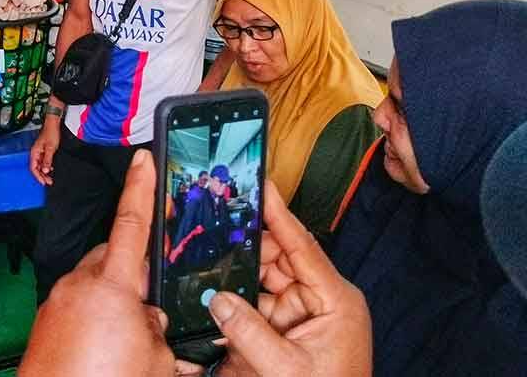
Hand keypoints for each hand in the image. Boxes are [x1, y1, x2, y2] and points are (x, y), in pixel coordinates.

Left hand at [20, 149, 174, 375]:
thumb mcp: (156, 361)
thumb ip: (160, 330)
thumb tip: (154, 323)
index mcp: (112, 285)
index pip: (131, 222)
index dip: (140, 186)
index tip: (143, 159)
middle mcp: (79, 284)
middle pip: (113, 259)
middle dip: (134, 277)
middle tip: (152, 313)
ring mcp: (58, 301)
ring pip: (96, 285)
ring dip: (114, 303)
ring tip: (127, 344)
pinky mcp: (45, 320)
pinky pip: (76, 305)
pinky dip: (93, 319)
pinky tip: (105, 351)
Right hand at [29, 118, 60, 184]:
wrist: (53, 125)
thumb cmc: (51, 133)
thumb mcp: (50, 148)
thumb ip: (47, 160)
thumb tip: (45, 170)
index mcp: (34, 152)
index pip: (33, 168)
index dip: (38, 176)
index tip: (43, 182)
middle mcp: (35, 153)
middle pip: (36, 168)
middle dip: (42, 176)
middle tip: (48, 182)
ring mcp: (39, 152)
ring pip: (40, 165)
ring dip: (45, 172)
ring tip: (50, 178)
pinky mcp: (44, 151)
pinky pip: (43, 161)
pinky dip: (47, 166)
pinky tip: (51, 169)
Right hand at [208, 180, 371, 376]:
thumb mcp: (286, 370)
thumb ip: (249, 333)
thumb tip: (219, 299)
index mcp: (335, 300)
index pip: (302, 246)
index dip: (279, 214)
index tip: (262, 185)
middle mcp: (319, 300)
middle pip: (277, 257)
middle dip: (245, 246)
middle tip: (214, 230)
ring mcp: (301, 314)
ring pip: (261, 277)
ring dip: (237, 272)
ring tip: (208, 258)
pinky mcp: (285, 329)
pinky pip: (255, 302)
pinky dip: (235, 298)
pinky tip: (214, 290)